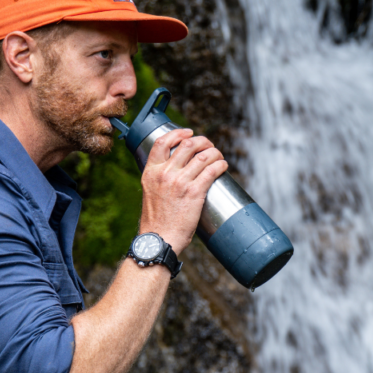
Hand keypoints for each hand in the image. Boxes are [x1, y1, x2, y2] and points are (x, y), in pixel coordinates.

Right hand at [138, 128, 227, 253]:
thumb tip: (176, 170)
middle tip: (209, 146)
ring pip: (203, 156)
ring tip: (219, 157)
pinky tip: (223, 166)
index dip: (178, 133)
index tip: (188, 133)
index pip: (163, 142)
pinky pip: (212, 171)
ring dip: (215, 153)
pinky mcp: (194, 192)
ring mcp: (179, 182)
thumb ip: (160, 179)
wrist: (158, 240)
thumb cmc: (156, 222)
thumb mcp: (150, 193)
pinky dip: (220, 165)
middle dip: (203, 142)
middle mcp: (164, 173)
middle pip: (187, 144)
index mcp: (150, 172)